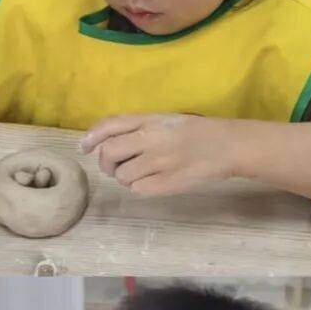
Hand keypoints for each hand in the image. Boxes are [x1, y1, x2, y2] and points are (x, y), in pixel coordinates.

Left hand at [80, 113, 246, 196]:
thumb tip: (99, 143)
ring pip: (122, 175)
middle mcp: (150, 139)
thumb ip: (134, 127)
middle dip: (106, 163)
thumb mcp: (164, 120)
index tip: (84, 148)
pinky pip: (138, 189)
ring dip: (126, 176)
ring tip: (144, 172)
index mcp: (149, 120)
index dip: (91, 138)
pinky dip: (141, 187)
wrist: (226, 146)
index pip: (109, 126)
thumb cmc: (194, 132)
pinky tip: (155, 180)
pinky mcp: (166, 184)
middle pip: (109, 153)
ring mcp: (158, 163)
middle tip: (116, 167)